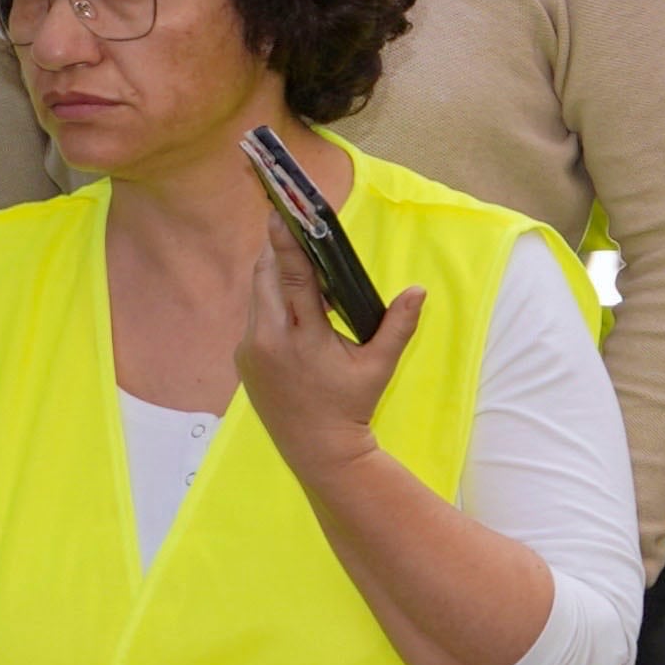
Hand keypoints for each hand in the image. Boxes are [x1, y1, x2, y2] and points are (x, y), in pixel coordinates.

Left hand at [237, 214, 424, 479]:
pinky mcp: (245, 359)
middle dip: (276, 250)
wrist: (317, 450)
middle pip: (265, 278)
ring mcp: (251, 350)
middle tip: (287, 222)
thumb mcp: (379, 365)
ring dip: (274, 274)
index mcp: (301, 338)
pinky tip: (291, 299)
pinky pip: (257, 316)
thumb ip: (397, 325)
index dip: (286, 243)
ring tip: (292, 254)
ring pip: (258, 295)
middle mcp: (268, 340)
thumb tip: (419, 290)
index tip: (279, 214)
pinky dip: (272, 300)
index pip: (293, 278)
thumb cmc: (351, 404)